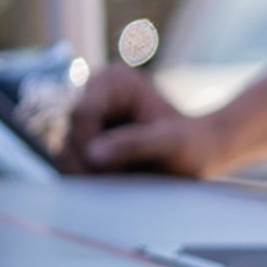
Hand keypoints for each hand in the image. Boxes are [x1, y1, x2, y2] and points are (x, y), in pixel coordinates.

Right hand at [61, 66, 221, 175]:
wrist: (199, 154)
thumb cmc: (192, 145)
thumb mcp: (171, 144)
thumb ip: (134, 145)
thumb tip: (92, 154)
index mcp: (114, 80)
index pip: (83, 114)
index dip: (90, 146)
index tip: (112, 173)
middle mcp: (94, 93)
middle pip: (71, 135)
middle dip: (89, 165)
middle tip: (118, 185)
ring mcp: (87, 118)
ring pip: (67, 152)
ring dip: (88, 175)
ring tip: (121, 185)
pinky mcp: (84, 140)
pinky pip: (72, 163)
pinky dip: (90, 178)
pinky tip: (115, 184)